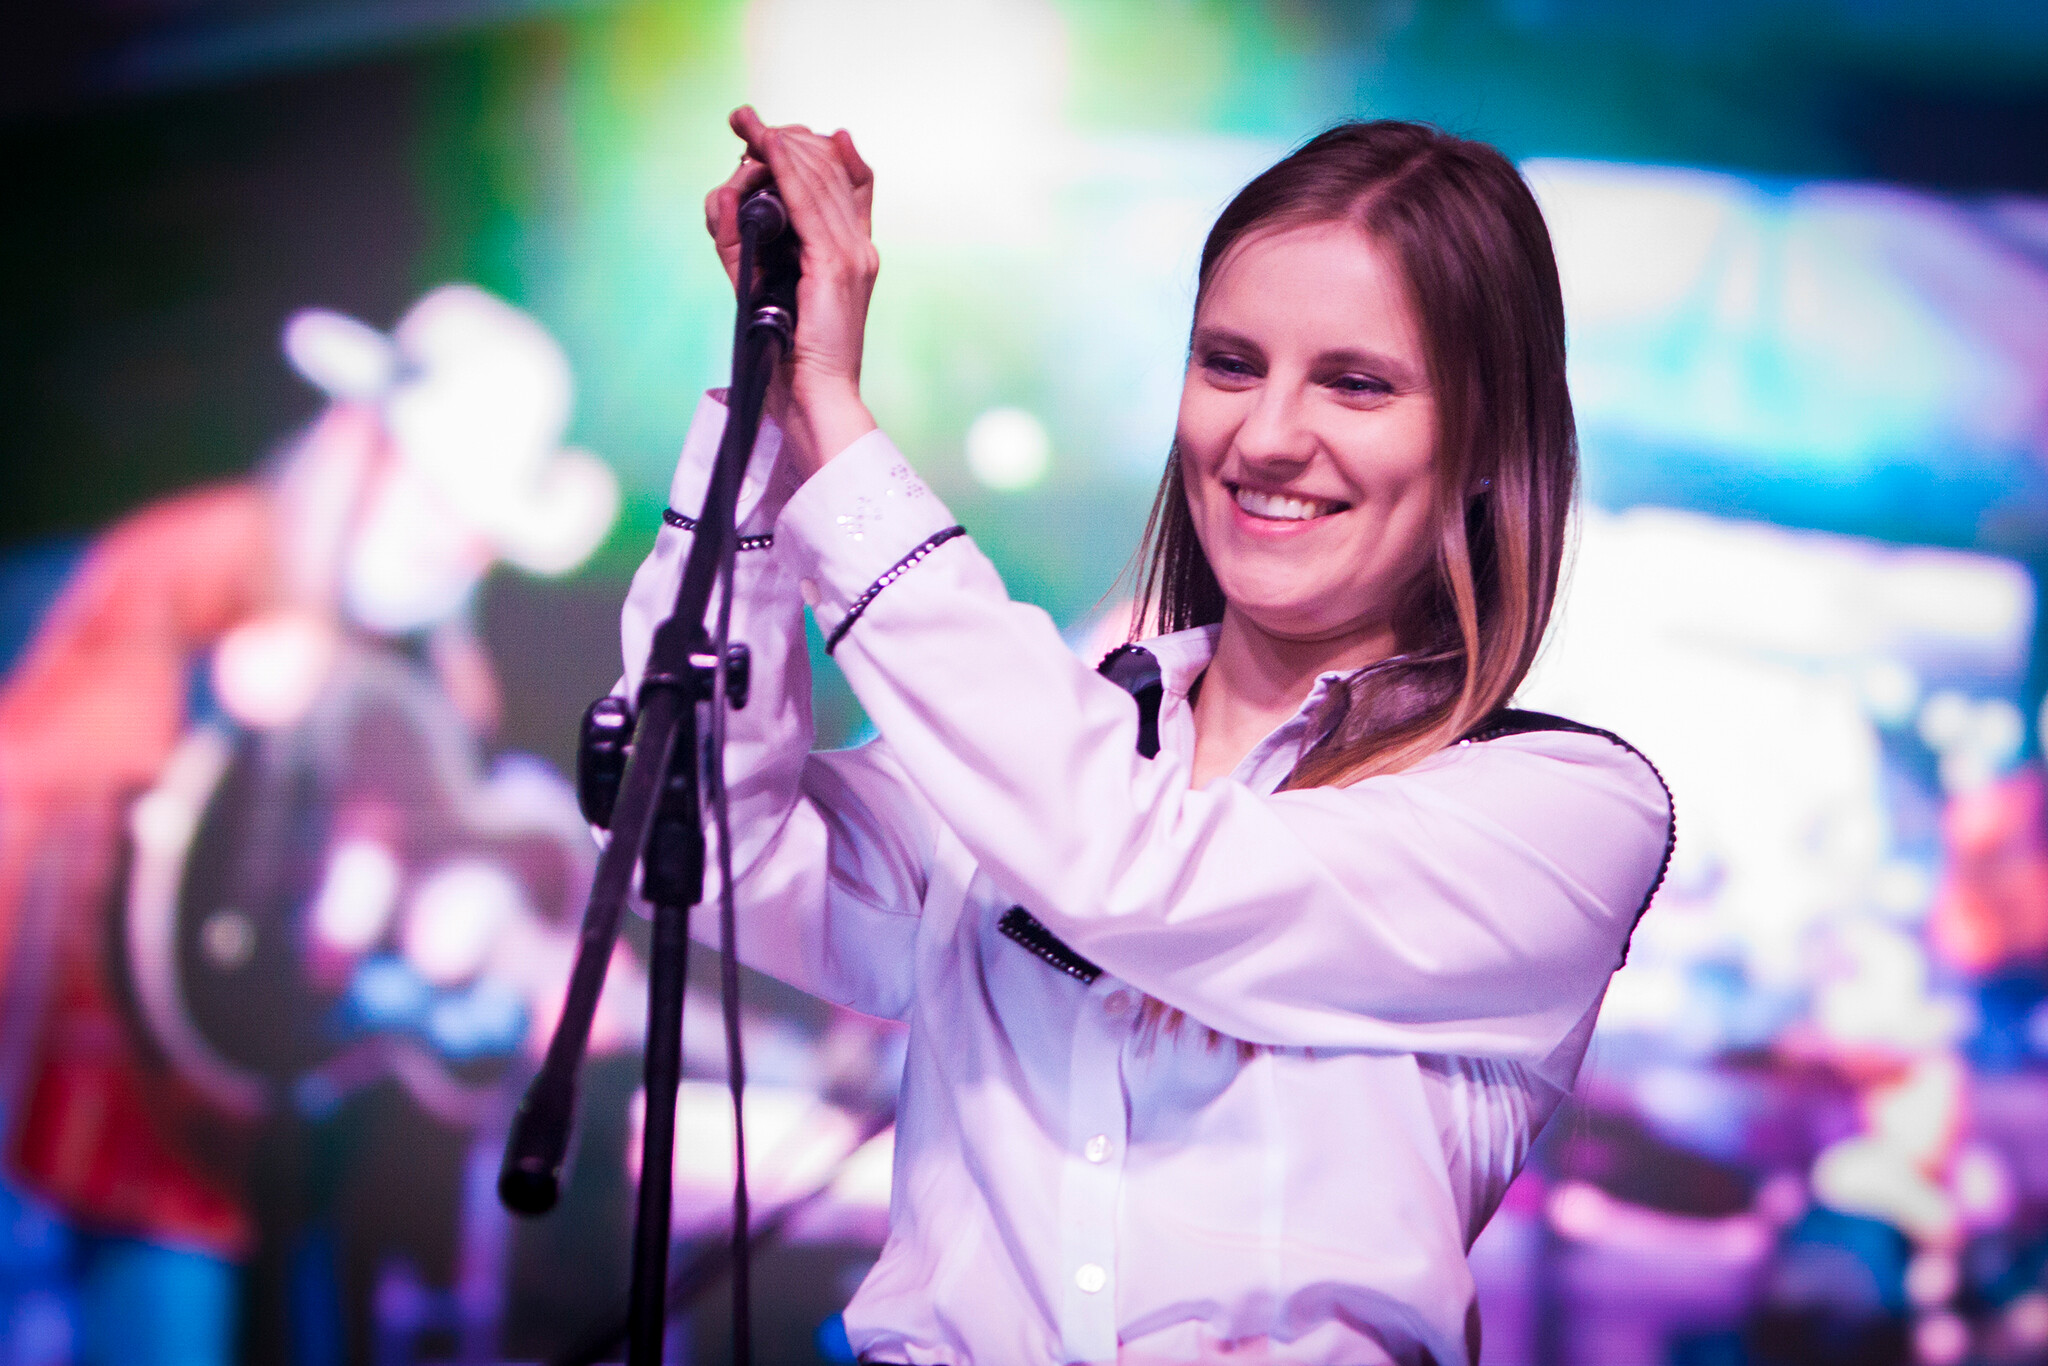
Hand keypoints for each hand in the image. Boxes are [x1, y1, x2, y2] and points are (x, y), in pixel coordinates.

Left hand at [704, 107, 878, 476]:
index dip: (815, 149)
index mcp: (853, 253)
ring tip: (746, 121)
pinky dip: (784, 168)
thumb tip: (730, 190)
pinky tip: (764, 145)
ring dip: (778, 142)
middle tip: (745, 120)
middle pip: (829, 170)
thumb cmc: (789, 355)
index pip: (848, 180)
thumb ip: (748, 238)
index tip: (772, 132)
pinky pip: (808, 201)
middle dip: (785, 138)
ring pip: (816, 178)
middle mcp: (860, 247)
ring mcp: (852, 254)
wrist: (815, 397)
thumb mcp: (764, 283)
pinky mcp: (835, 265)